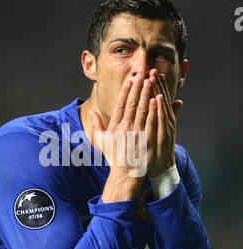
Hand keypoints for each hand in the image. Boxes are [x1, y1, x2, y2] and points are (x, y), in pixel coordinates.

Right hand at [89, 72, 157, 201]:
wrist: (126, 175)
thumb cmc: (115, 158)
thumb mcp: (102, 142)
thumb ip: (97, 125)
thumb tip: (91, 112)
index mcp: (114, 127)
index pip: (120, 105)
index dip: (125, 91)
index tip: (130, 79)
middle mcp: (124, 129)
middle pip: (131, 103)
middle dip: (137, 87)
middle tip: (142, 73)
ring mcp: (136, 134)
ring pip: (141, 109)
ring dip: (146, 94)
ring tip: (150, 81)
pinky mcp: (146, 140)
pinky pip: (150, 121)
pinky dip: (153, 109)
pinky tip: (157, 98)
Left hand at [148, 69, 182, 177]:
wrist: (158, 168)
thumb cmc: (156, 150)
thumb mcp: (163, 131)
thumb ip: (170, 115)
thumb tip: (179, 101)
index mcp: (163, 119)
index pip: (158, 99)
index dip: (156, 86)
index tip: (151, 73)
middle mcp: (165, 121)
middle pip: (159, 99)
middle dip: (156, 85)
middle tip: (152, 70)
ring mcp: (164, 128)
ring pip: (160, 107)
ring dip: (158, 92)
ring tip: (154, 79)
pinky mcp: (162, 136)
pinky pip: (160, 120)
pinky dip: (159, 109)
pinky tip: (157, 99)